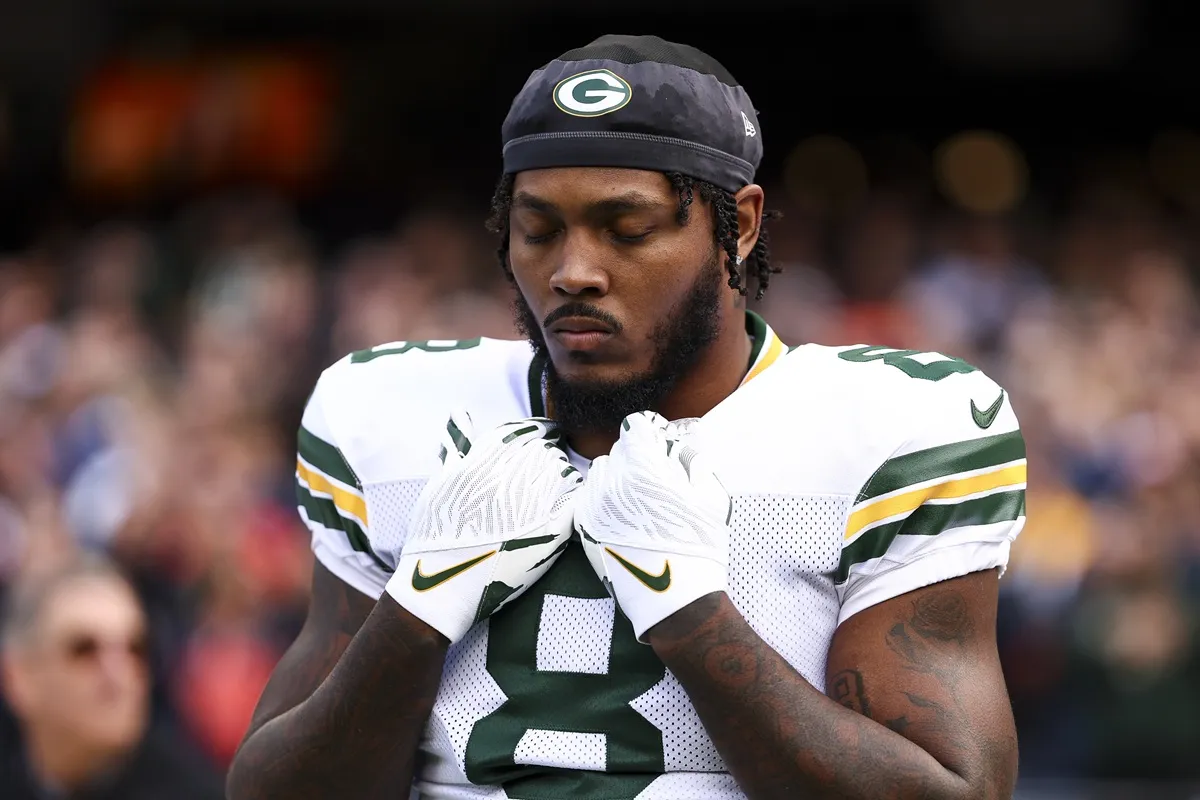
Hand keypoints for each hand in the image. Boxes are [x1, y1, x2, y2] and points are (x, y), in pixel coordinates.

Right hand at [386, 412, 580, 642]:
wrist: (443, 582)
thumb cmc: (437, 532)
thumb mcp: (441, 481)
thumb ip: (457, 444)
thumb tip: (461, 412)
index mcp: (485, 459)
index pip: (527, 431)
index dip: (539, 433)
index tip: (545, 437)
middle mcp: (510, 476)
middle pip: (547, 451)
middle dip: (550, 455)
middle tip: (548, 468)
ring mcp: (532, 503)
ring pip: (564, 472)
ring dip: (562, 477)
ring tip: (552, 489)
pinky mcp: (550, 531)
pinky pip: (574, 501)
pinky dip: (572, 499)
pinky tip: (563, 505)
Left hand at [576, 411, 730, 640]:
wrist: (672, 596)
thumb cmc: (697, 547)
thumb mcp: (709, 497)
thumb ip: (693, 460)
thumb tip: (685, 440)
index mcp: (643, 468)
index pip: (635, 427)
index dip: (650, 432)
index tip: (659, 442)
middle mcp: (612, 482)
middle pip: (619, 448)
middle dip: (637, 456)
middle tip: (656, 477)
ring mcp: (594, 504)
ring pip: (601, 471)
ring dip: (618, 476)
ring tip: (639, 498)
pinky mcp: (584, 525)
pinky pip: (590, 496)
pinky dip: (604, 498)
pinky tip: (624, 516)